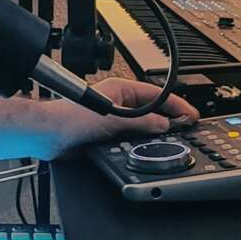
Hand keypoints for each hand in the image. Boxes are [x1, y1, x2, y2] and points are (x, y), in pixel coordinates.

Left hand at [45, 77, 198, 156]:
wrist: (50, 136)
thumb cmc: (70, 118)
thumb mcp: (114, 119)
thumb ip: (141, 123)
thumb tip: (163, 125)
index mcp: (121, 90)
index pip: (156, 95)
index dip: (175, 104)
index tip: (191, 114)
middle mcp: (118, 103)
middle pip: (152, 110)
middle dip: (169, 119)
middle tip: (187, 127)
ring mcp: (113, 120)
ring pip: (143, 126)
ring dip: (155, 133)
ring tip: (173, 139)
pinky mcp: (107, 136)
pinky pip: (131, 139)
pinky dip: (142, 144)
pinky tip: (149, 150)